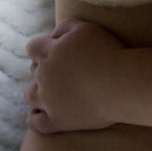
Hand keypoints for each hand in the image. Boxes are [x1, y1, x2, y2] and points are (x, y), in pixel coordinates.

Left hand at [26, 17, 125, 132]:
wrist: (121, 84)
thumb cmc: (107, 53)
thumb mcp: (86, 28)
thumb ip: (65, 27)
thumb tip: (53, 35)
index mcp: (48, 52)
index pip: (33, 47)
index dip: (43, 49)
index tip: (58, 52)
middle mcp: (43, 76)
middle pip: (34, 71)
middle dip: (45, 70)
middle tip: (65, 73)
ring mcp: (48, 100)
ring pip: (30, 95)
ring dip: (38, 92)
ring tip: (52, 94)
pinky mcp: (58, 120)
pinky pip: (36, 123)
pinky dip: (35, 118)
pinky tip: (42, 116)